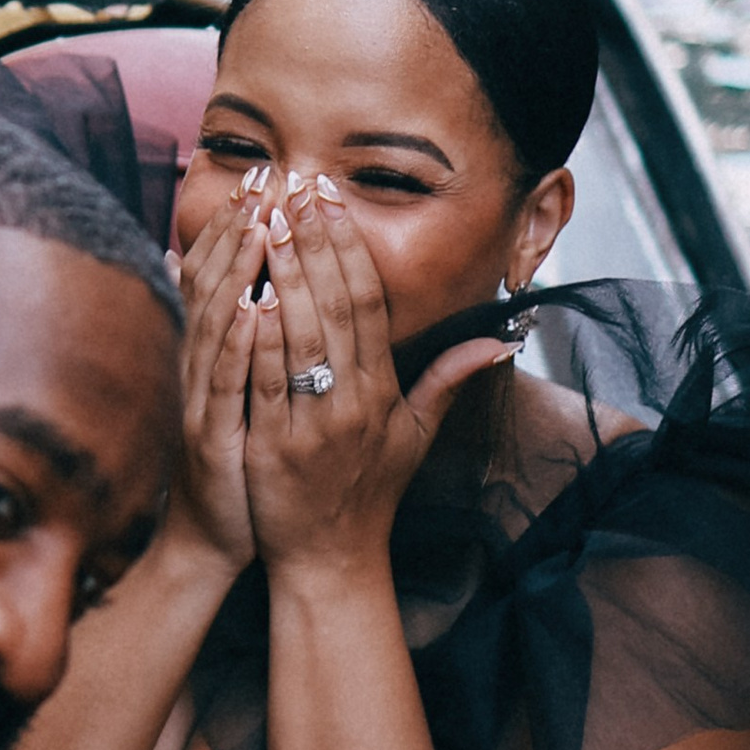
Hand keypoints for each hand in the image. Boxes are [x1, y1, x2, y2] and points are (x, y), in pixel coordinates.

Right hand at [170, 177, 270, 576]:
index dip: (237, 226)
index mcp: (212, 356)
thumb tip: (223, 292)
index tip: (263, 177)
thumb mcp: (236, 394)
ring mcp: (202, 402)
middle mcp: (201, 370)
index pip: (221, 277)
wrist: (214, 537)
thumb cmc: (235, 463)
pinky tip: (254, 309)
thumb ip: (232, 339)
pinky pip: (224, 387)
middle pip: (213, 286)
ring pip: (217, 325)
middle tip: (261, 177)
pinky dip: (237, 347)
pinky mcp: (212, 439)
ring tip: (258, 223)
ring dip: (236, 273)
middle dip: (236, 229)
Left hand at [244, 181, 510, 586]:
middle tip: (300, 188)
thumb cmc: (369, 495)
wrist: (331, 561)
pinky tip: (247, 296)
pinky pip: (269, 384)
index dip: (350, 248)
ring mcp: (315, 425)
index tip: (333, 201)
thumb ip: (448, 380)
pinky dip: (259, 340)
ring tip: (270, 221)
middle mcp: (353, 402)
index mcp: (383, 390)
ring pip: (302, 337)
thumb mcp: (416, 437)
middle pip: (337, 308)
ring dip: (285, 276)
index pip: (369, 303)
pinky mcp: (276, 448)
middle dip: (317, 244)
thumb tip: (502, 339)